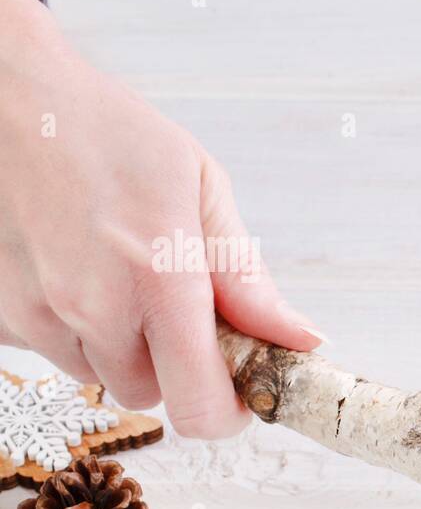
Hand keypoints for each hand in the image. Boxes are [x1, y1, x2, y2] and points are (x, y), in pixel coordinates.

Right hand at [0, 0, 323, 437]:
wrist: (8, 97)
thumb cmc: (107, 132)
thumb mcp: (200, 190)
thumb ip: (247, 281)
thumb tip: (301, 341)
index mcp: (158, 277)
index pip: (200, 403)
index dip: (229, 411)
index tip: (242, 390)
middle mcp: (91, 307)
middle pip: (152, 395)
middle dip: (172, 364)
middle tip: (173, 306)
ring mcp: (35, 314)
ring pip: (100, 375)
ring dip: (119, 346)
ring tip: (116, 274)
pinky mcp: (0, 313)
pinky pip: (53, 351)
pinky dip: (70, 328)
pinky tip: (72, 269)